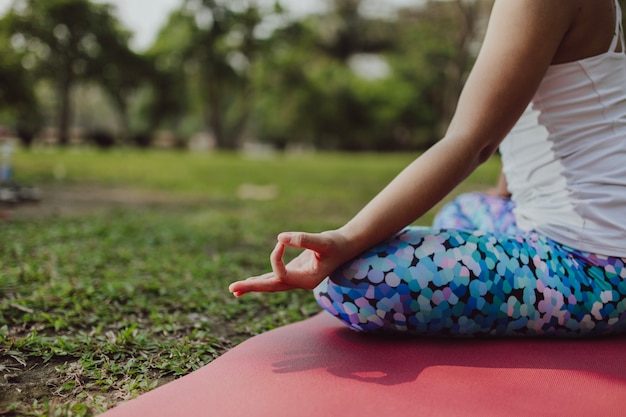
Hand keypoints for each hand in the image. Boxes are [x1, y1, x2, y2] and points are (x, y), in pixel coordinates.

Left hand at [228, 230, 349, 296]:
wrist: (346, 246)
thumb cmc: (336, 243)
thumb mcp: (323, 241)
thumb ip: (303, 239)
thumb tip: (280, 237)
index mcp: (307, 280)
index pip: (282, 274)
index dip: (276, 257)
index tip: (281, 241)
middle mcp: (300, 282)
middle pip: (271, 287)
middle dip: (252, 286)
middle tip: (232, 288)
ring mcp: (296, 278)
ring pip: (271, 284)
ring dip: (253, 286)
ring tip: (234, 290)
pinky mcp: (294, 271)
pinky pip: (274, 277)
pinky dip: (261, 279)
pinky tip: (250, 282)